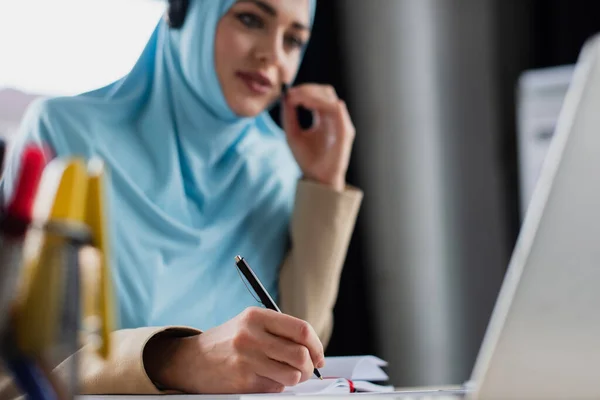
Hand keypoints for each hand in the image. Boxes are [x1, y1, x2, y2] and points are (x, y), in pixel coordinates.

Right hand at [144, 307, 324, 393]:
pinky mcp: (243, 381)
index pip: (301, 329)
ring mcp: (246, 359)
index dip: (317, 345)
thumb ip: (279, 330)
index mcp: (256, 316)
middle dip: (310, 366)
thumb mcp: (250, 323)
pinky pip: (276, 387)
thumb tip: (312, 349)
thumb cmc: (228, 341)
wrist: (192, 360)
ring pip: (292, 375)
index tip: (318, 355)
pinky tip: (267, 378)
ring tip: (288, 375)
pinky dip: (278, 386)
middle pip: (300, 354)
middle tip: (308, 369)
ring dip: (296, 378)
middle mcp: (251, 336)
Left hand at [282, 84, 355, 191]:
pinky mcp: (345, 131)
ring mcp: (341, 124)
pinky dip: (321, 103)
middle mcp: (335, 119)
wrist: (317, 179)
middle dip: (308, 89)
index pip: (318, 95)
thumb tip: (286, 96)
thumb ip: (289, 115)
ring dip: (312, 94)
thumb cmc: (307, 159)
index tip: (288, 93)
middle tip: (292, 93)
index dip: (304, 90)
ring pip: (331, 98)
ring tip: (296, 99)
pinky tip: (307, 105)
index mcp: (324, 118)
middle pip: (326, 92)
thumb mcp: (292, 134)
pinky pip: (336, 110)